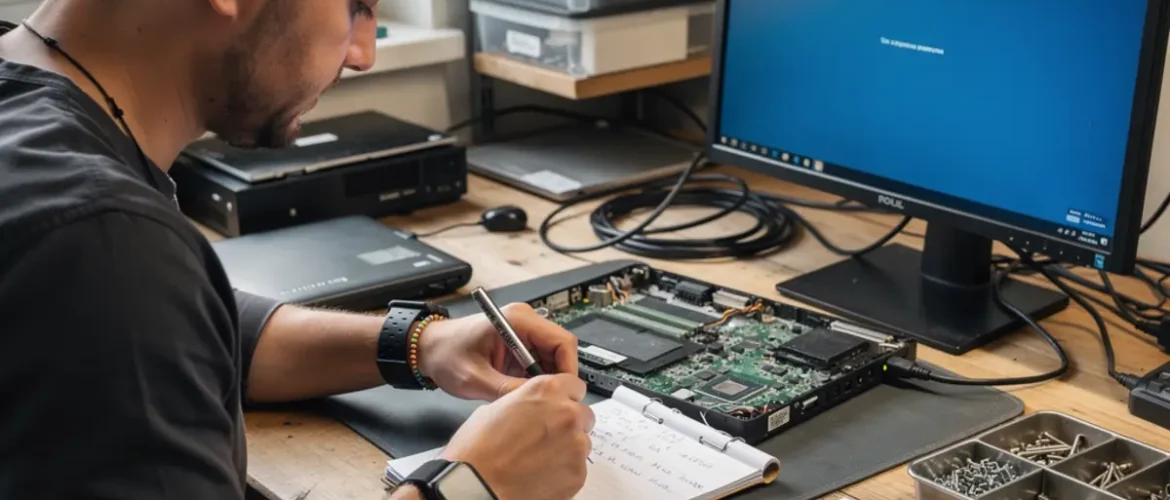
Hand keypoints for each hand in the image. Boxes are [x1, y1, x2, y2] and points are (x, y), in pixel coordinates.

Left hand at [418, 302, 578, 400]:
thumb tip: (537, 402)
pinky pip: (540, 363)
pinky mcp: (519, 346)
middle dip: (557, 377)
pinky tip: (523, 393)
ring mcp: (523, 333)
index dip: (568, 369)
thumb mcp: (476, 378)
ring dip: (546, 380)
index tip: (563, 392)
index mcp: (517, 319)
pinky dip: (536, 380)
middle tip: (548, 401)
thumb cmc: (445, 354)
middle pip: (561, 351)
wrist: (427, 349)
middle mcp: (525, 322)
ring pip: (552, 359)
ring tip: (532, 399)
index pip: (562, 341)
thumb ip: (508, 389)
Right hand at [440, 374, 594, 499]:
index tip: (558, 406)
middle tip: (545, 437)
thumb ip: (525, 403)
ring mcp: (575, 445)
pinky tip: (540, 475)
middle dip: (568, 424)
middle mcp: (566, 414)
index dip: (564, 397)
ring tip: (538, 460)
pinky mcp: (578, 474)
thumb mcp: (494, 408)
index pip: (575, 385)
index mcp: (546, 391)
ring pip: (582, 443)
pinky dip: (564, 471)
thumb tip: (532, 408)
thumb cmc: (476, 451)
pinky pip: (578, 468)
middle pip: (583, 414)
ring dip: (567, 448)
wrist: (475, 487)